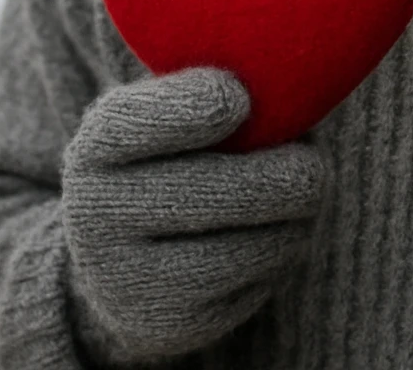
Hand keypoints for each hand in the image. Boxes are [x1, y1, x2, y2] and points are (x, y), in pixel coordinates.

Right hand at [62, 66, 327, 360]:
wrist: (119, 262)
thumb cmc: (165, 160)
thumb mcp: (162, 113)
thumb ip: (208, 92)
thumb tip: (291, 87)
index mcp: (96, 145)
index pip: (145, 121)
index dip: (202, 105)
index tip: (242, 98)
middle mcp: (97, 215)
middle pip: (219, 191)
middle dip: (288, 172)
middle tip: (315, 160)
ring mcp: (129, 279)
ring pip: (251, 246)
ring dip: (297, 216)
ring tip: (305, 191)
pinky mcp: (173, 324)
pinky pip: (256, 283)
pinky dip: (283, 252)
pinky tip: (276, 231)